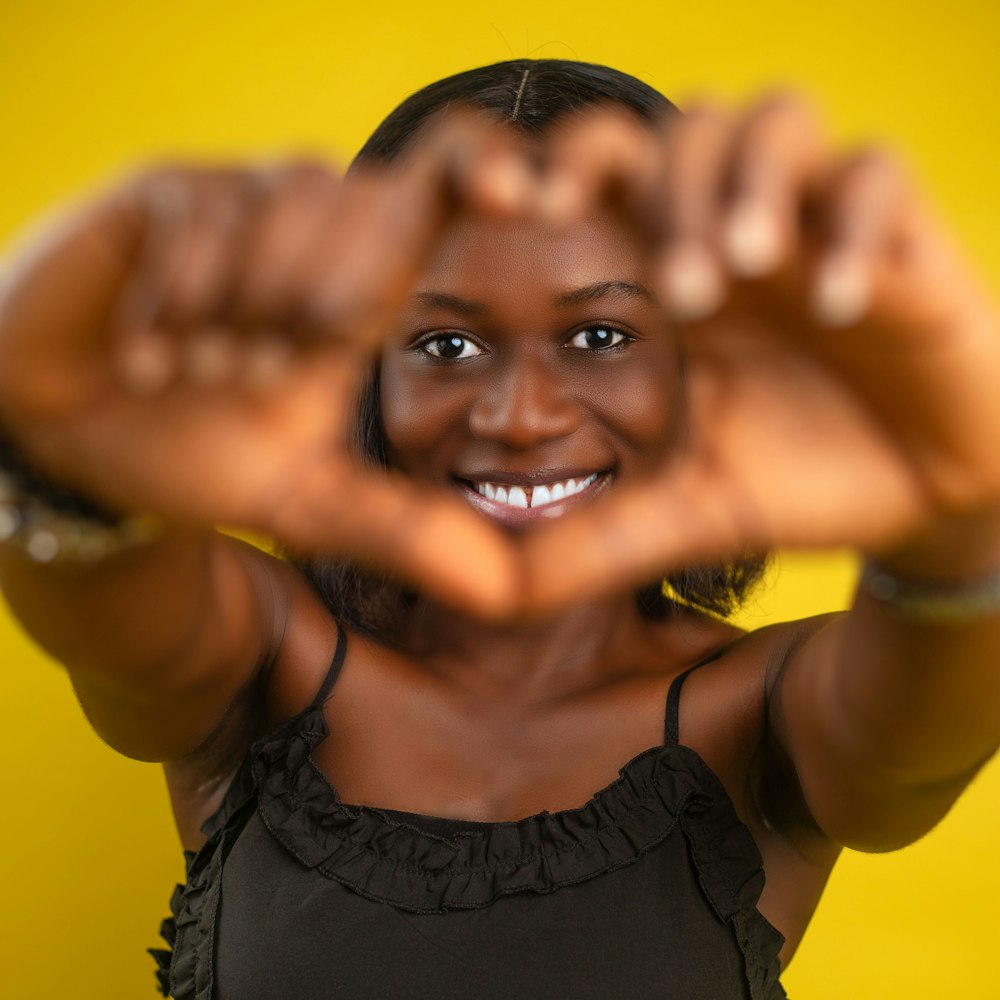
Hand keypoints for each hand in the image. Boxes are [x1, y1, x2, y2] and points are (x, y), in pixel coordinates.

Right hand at [0, 116, 536, 614]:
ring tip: (196, 369)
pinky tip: (144, 352)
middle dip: (326, 305)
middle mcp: (312, 233)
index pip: (443, 192)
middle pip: (381, 201)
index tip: (531, 195)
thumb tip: (505, 593)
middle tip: (252, 378)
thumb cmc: (192, 454)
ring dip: (251, 312)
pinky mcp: (169, 190)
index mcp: (361, 292)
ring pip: (297, 205)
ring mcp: (241, 202)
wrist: (68, 443)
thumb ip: (408, 535)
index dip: (492, 170)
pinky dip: (182, 302)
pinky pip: (208, 218)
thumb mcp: (313, 505)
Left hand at [520, 97, 999, 610]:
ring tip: (745, 268)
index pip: (614, 174)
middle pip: (688, 124)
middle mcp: (742, 239)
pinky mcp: (907, 240)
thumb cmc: (793, 483)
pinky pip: (879, 176)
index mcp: (679, 282)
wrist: (917, 499)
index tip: (534, 212)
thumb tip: (489, 596)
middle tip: (679, 291)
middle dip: (670, 185)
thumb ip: (590, 546)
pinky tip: (841, 305)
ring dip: (749, 183)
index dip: (567, 166)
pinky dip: (854, 227)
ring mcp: (822, 228)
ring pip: (777, 120)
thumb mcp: (682, 517)